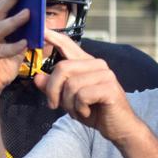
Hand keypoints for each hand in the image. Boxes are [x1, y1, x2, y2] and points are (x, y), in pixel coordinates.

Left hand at [35, 28, 143, 143]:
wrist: (120, 129)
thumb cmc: (96, 112)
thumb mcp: (69, 100)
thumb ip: (54, 88)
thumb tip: (38, 76)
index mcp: (87, 64)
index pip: (69, 45)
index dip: (54, 37)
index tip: (42, 29)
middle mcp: (97, 65)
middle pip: (62, 68)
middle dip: (53, 90)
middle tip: (53, 105)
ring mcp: (105, 75)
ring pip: (71, 84)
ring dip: (68, 103)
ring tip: (78, 110)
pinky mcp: (109, 88)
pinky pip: (82, 95)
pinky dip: (80, 108)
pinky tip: (87, 112)